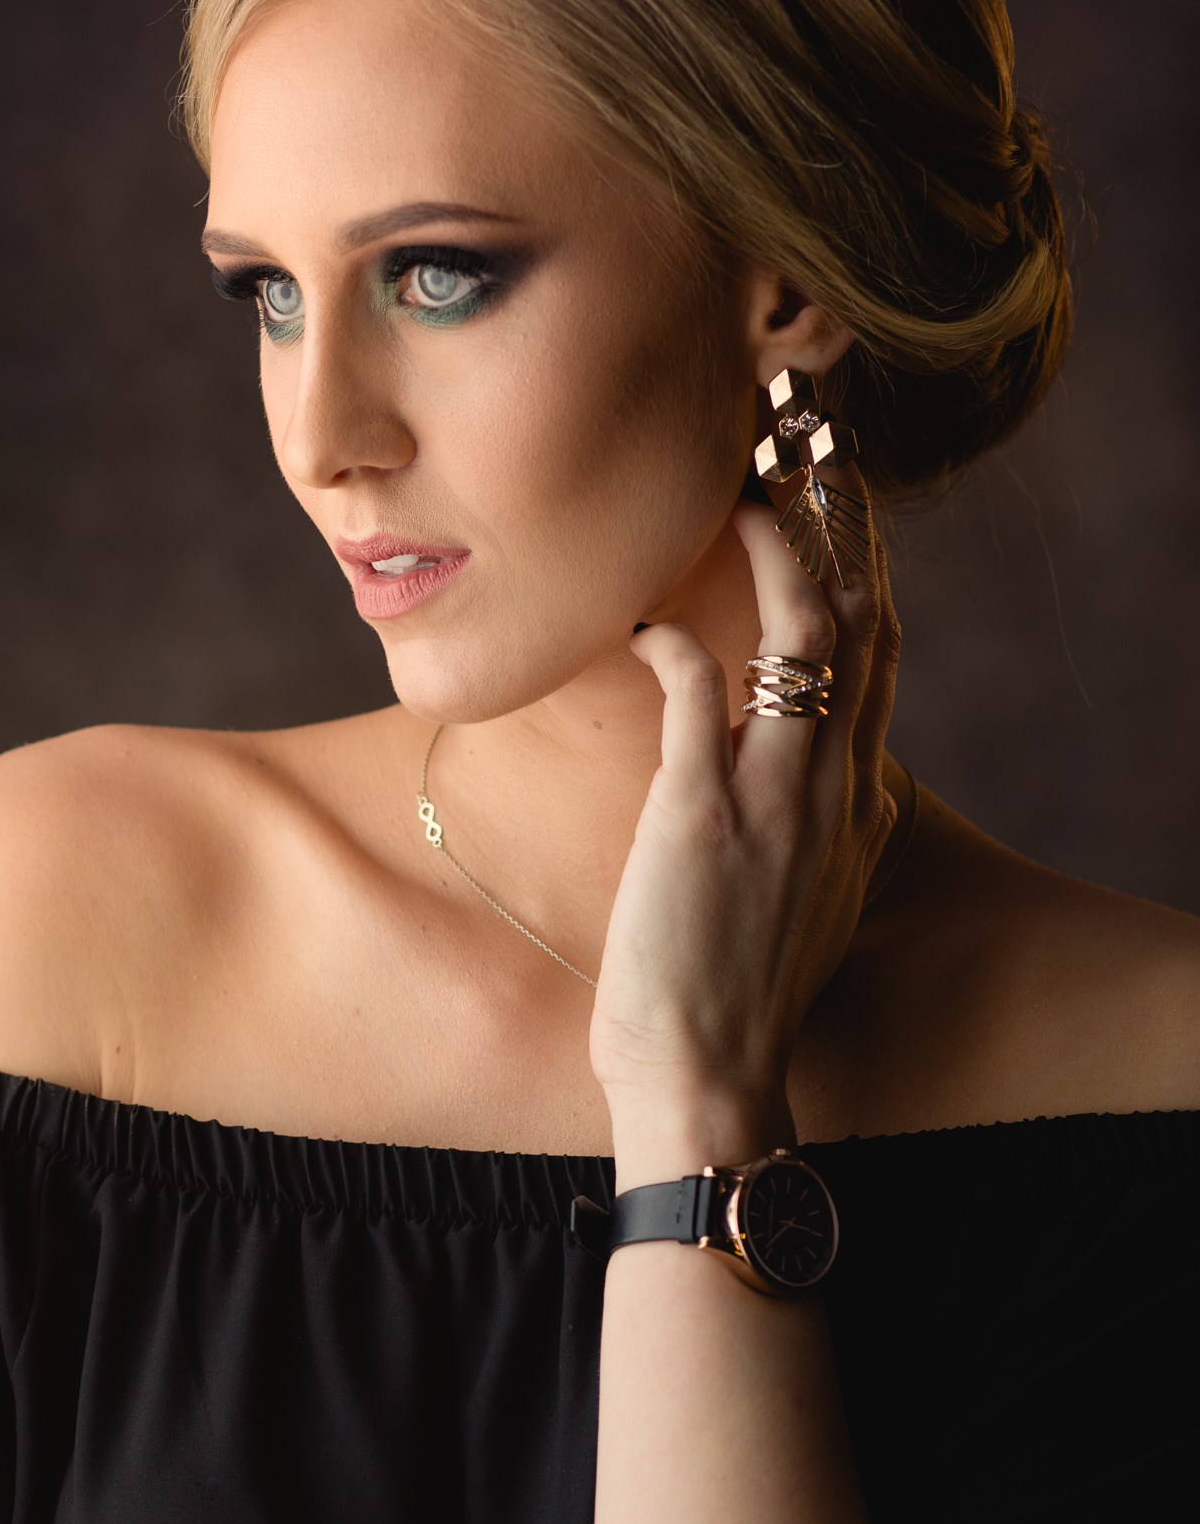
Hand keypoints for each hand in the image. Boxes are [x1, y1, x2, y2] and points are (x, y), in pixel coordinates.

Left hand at [588, 458, 901, 1183]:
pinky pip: (700, 689)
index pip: (880, 658)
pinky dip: (673, 636)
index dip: (865, 569)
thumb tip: (858, 785)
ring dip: (776, 548)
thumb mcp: (818, 900)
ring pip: (806, 633)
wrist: (711, 1073)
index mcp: (860, 802)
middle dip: (842, 525)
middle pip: (862, 622)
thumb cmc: (739, 992)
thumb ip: (840, 829)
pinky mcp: (705, 810)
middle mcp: (836, 785)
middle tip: (809, 450)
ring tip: (746, 490)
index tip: (843, 507)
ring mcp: (778, 793)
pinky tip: (644, 617)